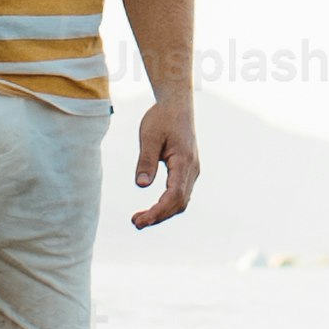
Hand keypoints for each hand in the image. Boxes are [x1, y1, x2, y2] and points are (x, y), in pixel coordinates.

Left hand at [129, 93, 198, 229]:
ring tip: (140, 219)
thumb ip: (146, 160)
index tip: (140, 221)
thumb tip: (142, 185)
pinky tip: (152, 208)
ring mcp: (192, 171)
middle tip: (135, 223)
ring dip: (162, 213)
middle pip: (179, 203)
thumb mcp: (149, 136)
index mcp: (184, 161)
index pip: (174, 196)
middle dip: (158, 216)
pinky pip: (180, 194)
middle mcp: (192, 169)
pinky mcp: (187, 171)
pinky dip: (167, 205)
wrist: (177, 105)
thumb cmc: (162, 117)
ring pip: (181, 201)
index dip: (158, 212)